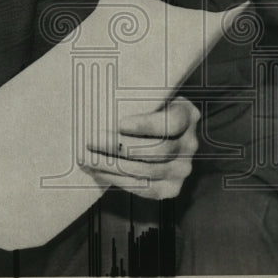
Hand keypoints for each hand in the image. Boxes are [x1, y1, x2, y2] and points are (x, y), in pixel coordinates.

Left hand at [82, 96, 199, 199]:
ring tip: (87, 158)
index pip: (171, 123)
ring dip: (112, 166)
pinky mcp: (172, 188)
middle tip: (90, 140)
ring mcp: (183, 169)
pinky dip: (118, 181)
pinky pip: (145, 189)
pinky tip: (98, 172)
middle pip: (157, 150)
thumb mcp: (149, 96)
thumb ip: (137, 95)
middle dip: (119, 147)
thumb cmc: (144, 110)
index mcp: (187, 114)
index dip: (146, 125)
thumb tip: (101, 88)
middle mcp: (190, 143)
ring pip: (147, 172)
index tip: (119, 123)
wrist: (155, 136)